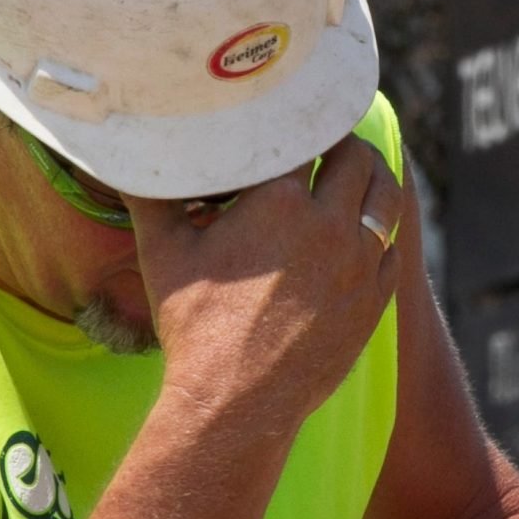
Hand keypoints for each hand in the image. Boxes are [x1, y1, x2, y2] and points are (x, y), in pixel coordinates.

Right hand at [131, 134, 405, 432]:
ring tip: (357, 173)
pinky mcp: (376, 298)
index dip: (299, 124)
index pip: (304, 137)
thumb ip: (152, 197)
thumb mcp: (163, 254)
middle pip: (357, 158)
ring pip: (386, 198)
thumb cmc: (195, 325)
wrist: (238, 400)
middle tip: (329, 142)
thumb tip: (126, 156)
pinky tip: (366, 229)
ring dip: (373, 179)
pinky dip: (381, 231)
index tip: (293, 118)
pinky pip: (392, 247)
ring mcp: (361, 262)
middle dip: (343, 144)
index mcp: (279, 201)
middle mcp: (330, 224)